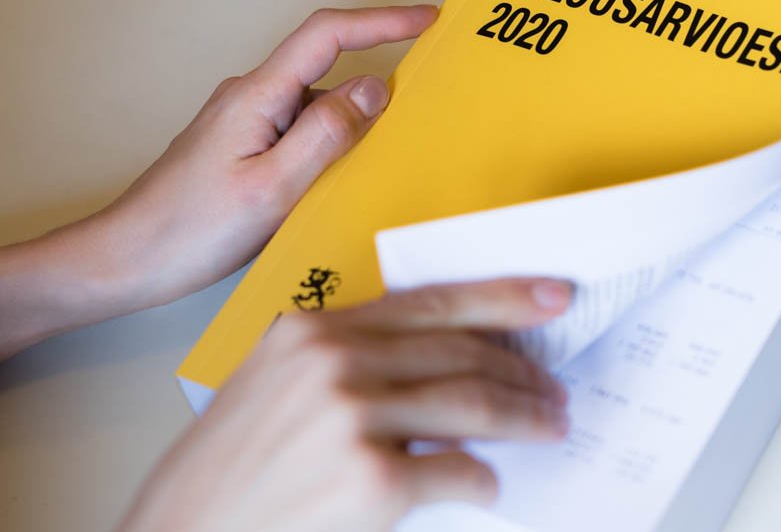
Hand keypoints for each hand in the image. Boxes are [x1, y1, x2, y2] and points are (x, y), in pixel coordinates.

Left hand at [99, 5, 438, 308]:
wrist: (125, 260)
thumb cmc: (190, 230)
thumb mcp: (272, 187)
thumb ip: (326, 134)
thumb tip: (374, 88)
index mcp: (257, 96)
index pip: (327, 35)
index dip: (382, 21)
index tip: (428, 20)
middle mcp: (251, 99)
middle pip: (327, 69)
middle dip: (378, 78)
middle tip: (422, 103)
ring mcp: (246, 124)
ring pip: (316, 108)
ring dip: (353, 127)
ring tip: (383, 163)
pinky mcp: (245, 151)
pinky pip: (301, 135)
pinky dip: (331, 149)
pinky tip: (342, 185)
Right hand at [118, 278, 572, 531]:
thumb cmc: (227, 471)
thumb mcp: (276, 387)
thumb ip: (347, 360)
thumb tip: (441, 364)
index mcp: (311, 331)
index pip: (430, 301)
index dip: (501, 297)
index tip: (551, 295)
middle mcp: (332, 362)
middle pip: (459, 352)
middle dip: (521, 372)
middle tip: (553, 389)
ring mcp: (351, 418)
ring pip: (471, 404)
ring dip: (523, 417)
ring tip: (548, 426)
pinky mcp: (369, 480)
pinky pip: (457, 471)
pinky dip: (484, 479)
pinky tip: (488, 485)